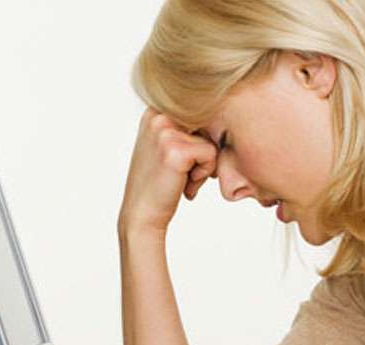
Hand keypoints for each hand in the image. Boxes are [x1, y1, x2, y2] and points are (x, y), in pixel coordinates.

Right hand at [118, 107, 217, 233]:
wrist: (142, 215)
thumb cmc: (159, 184)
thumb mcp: (166, 145)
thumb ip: (185, 126)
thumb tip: (223, 109)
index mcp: (154, 110)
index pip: (200, 114)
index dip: (199, 140)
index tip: (179, 161)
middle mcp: (157, 115)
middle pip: (207, 125)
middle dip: (201, 153)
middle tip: (181, 172)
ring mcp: (165, 131)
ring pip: (210, 142)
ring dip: (202, 165)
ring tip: (180, 179)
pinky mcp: (176, 150)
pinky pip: (211, 155)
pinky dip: (203, 174)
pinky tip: (183, 185)